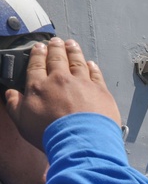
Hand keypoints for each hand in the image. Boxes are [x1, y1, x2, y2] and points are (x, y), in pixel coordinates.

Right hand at [4, 38, 121, 150]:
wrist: (82, 142)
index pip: (37, 65)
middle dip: (55, 48)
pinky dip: (92, 67)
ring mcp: (82, 84)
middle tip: (56, 41)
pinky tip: (91, 63)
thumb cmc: (51, 135)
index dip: (37, 54)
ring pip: (77, 62)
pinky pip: (96, 74)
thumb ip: (15, 105)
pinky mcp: (100, 91)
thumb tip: (10, 94)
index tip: (39, 47)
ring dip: (74, 51)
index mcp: (39, 86)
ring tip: (72, 44)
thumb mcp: (23, 122)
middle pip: (57, 58)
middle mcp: (60, 80)